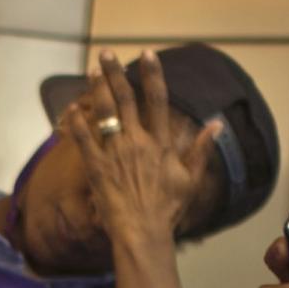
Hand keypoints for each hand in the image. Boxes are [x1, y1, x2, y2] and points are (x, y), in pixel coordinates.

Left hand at [61, 52, 218, 252]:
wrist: (143, 233)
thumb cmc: (168, 209)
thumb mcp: (190, 179)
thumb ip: (201, 149)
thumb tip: (217, 125)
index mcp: (161, 143)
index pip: (157, 100)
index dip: (152, 74)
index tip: (146, 53)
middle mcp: (138, 142)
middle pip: (125, 99)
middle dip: (115, 73)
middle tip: (105, 54)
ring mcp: (116, 154)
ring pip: (104, 113)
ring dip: (96, 89)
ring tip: (91, 71)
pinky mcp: (97, 168)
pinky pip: (84, 139)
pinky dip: (77, 122)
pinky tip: (71, 107)